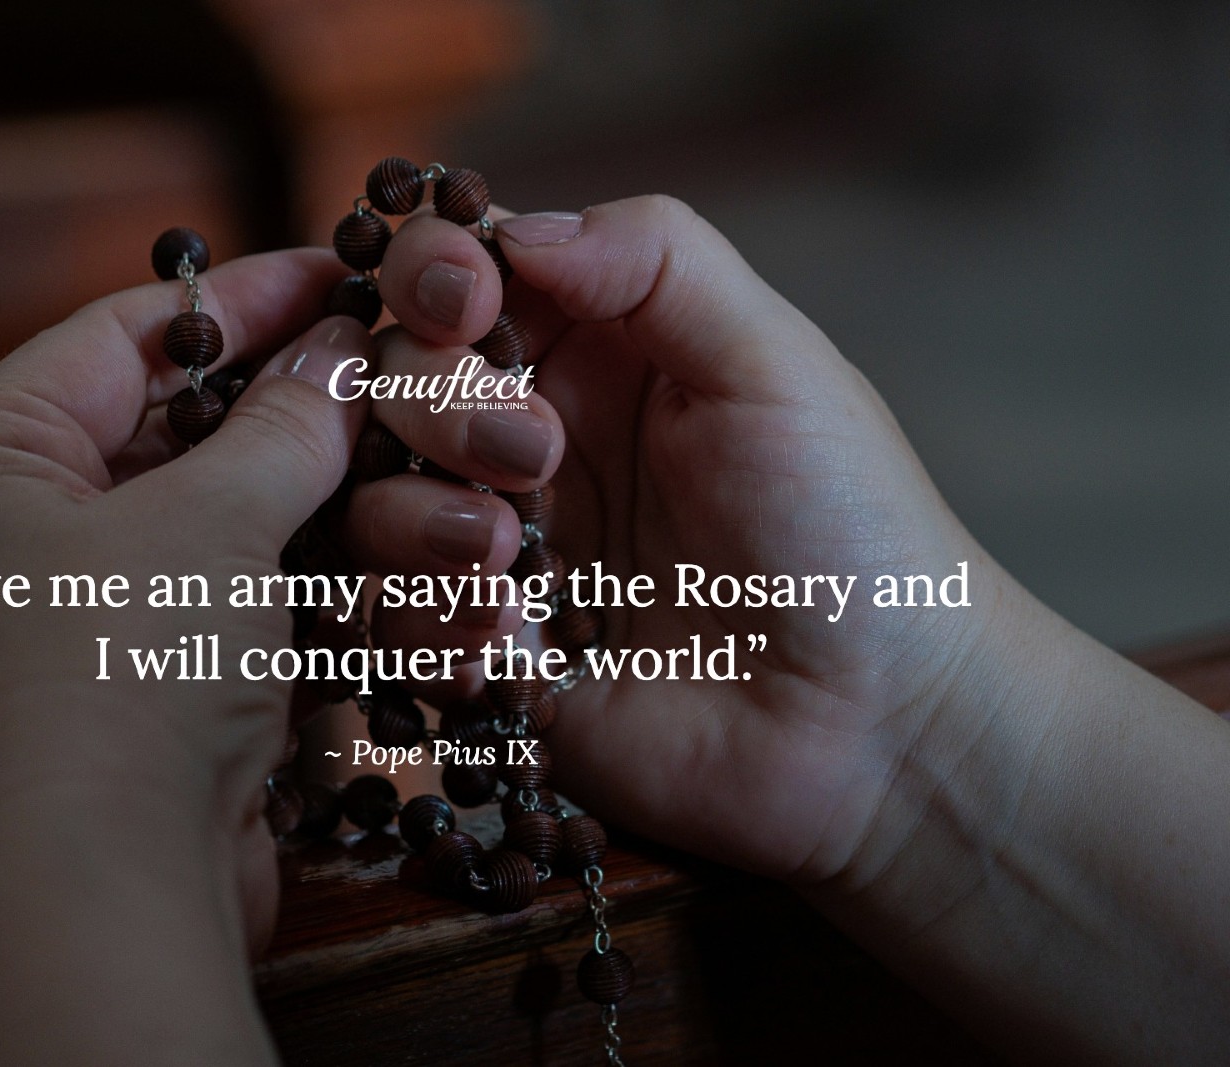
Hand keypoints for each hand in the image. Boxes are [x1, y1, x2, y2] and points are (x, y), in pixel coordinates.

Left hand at [0, 248, 367, 1064]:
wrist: (119, 892)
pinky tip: (411, 564)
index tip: (339, 272)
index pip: (122, 337)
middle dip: (300, 415)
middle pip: (184, 434)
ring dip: (332, 509)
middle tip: (394, 369)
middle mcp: (19, 539)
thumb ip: (287, 421)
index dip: (240, 298)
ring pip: (230, 528)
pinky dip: (320, 589)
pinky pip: (246, 606)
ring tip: (430, 471)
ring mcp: (91, 621)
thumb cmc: (127, 675)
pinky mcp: (156, 691)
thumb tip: (344, 345)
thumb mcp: (214, 519)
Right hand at [347, 195, 1006, 882]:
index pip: (458, 282)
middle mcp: (528, 442)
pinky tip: (518, 645)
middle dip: (437, 409)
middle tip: (532, 457)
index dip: (432, 278)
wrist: (874, 719)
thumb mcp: (771, 361)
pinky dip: (432, 626)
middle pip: (391, 384)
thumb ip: (655, 260)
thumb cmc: (847, 528)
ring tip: (516, 565)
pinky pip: (392, 625)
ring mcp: (500, 553)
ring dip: (418, 522)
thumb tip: (510, 229)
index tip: (463, 303)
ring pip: (367, 503)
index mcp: (594, 353)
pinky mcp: (488, 657)